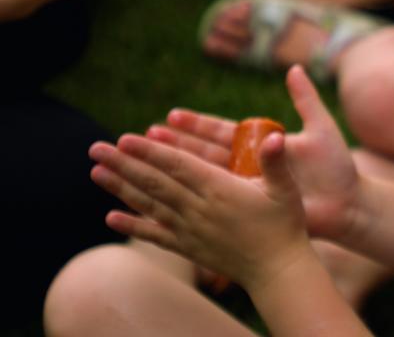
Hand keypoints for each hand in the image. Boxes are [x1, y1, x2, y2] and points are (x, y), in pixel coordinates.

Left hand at [89, 122, 310, 290]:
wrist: (278, 270)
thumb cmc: (285, 225)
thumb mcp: (285, 189)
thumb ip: (275, 160)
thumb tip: (274, 135)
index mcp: (220, 189)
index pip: (177, 165)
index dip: (150, 151)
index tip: (125, 138)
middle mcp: (199, 209)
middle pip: (155, 182)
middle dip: (123, 163)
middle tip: (95, 147)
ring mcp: (191, 230)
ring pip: (149, 205)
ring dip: (120, 188)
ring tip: (95, 172)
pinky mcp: (189, 247)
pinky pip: (155, 235)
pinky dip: (133, 226)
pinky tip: (110, 217)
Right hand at [149, 66, 363, 242]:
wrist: (350, 205)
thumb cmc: (339, 168)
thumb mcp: (322, 130)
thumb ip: (306, 100)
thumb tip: (294, 68)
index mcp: (263, 144)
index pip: (223, 131)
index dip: (197, 125)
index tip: (172, 116)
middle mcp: (250, 165)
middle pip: (206, 153)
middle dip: (177, 145)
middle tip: (145, 137)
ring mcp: (249, 189)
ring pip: (206, 179)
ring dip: (178, 171)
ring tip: (149, 163)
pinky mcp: (253, 210)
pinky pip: (219, 205)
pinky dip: (193, 202)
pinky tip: (167, 202)